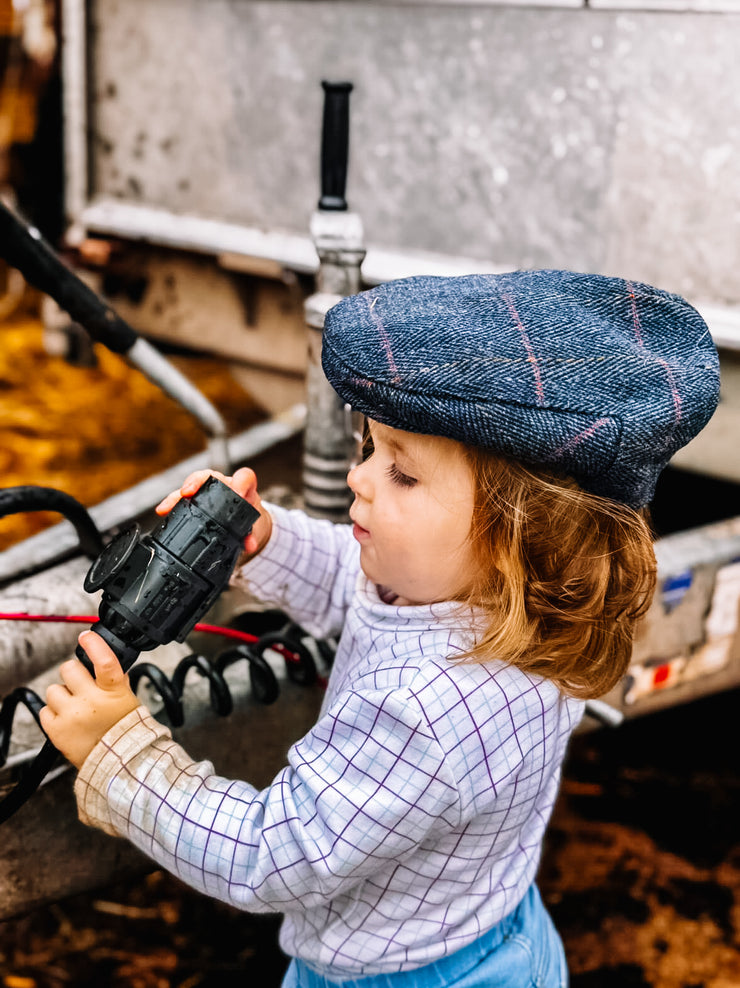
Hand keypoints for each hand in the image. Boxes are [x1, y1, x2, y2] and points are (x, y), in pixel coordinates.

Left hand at [39, 631, 141, 768]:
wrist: (117, 761)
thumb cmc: (123, 730)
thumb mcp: (127, 699)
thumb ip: (114, 679)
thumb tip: (102, 660)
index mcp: (113, 692)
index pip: (104, 661)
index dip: (94, 645)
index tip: (86, 636)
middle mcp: (91, 702)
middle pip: (69, 669)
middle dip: (73, 675)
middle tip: (81, 686)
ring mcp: (71, 716)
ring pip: (54, 689)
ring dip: (62, 695)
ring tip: (74, 707)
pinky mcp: (56, 730)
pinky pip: (45, 710)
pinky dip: (54, 713)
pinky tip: (67, 719)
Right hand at [155, 466, 271, 560]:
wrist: (243, 525)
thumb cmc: (248, 522)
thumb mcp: (253, 530)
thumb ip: (252, 537)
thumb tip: (249, 545)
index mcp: (243, 489)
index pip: (245, 477)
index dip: (241, 482)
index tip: (238, 494)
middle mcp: (224, 485)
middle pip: (210, 475)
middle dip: (197, 482)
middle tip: (188, 492)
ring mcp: (207, 490)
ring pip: (192, 484)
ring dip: (179, 493)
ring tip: (168, 505)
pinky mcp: (194, 499)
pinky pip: (181, 497)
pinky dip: (171, 503)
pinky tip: (163, 511)